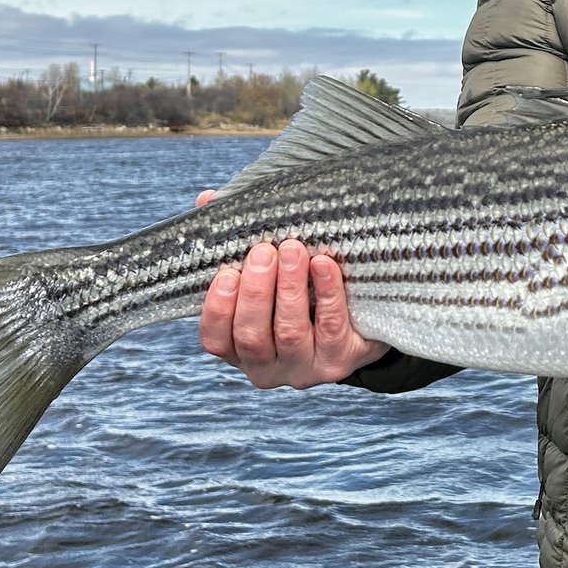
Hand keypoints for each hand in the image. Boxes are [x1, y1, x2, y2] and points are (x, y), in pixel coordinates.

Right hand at [198, 236, 389, 387]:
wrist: (358, 323)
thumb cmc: (301, 290)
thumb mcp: (267, 271)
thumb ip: (235, 240)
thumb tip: (209, 199)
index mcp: (239, 347)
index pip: (215, 339)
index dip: (218, 308)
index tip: (226, 272)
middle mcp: (266, 367)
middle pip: (252, 336)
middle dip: (256, 292)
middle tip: (264, 251)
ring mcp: (303, 368)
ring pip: (289, 333)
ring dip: (289, 289)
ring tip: (293, 250)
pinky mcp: (339, 362)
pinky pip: (331, 328)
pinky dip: (328, 294)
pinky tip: (324, 264)